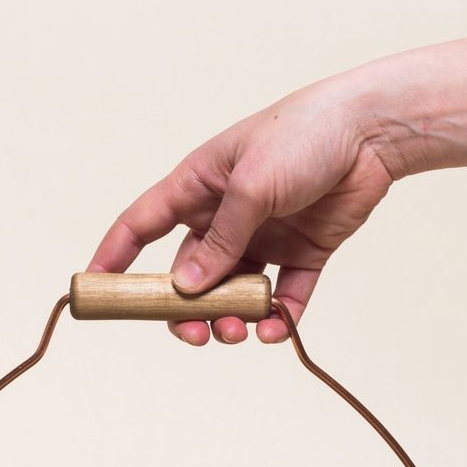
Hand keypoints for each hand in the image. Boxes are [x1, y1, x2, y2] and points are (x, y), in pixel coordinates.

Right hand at [87, 73, 395, 344]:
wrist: (373, 132)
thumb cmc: (304, 137)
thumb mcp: (251, 186)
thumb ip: (220, 240)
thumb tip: (185, 289)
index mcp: (199, 188)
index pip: (142, 225)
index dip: (115, 257)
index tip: (93, 288)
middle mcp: (226, 216)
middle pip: (188, 275)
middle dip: (184, 310)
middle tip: (194, 333)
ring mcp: (263, 238)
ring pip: (231, 294)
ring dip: (228, 319)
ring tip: (238, 331)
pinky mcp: (301, 255)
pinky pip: (281, 299)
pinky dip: (275, 320)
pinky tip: (273, 329)